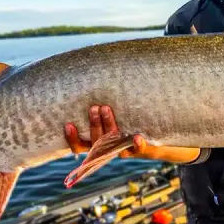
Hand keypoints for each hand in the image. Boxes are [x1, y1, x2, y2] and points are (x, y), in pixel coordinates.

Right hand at [63, 105, 200, 163]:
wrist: (155, 138)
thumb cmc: (128, 121)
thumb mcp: (114, 113)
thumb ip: (102, 103)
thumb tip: (91, 74)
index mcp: (98, 142)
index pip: (80, 145)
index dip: (72, 138)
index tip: (68, 124)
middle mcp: (109, 147)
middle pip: (97, 140)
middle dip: (94, 124)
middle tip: (94, 108)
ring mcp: (124, 149)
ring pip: (113, 142)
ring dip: (109, 126)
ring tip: (106, 108)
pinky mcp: (141, 149)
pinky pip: (139, 149)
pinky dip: (137, 144)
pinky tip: (137, 137)